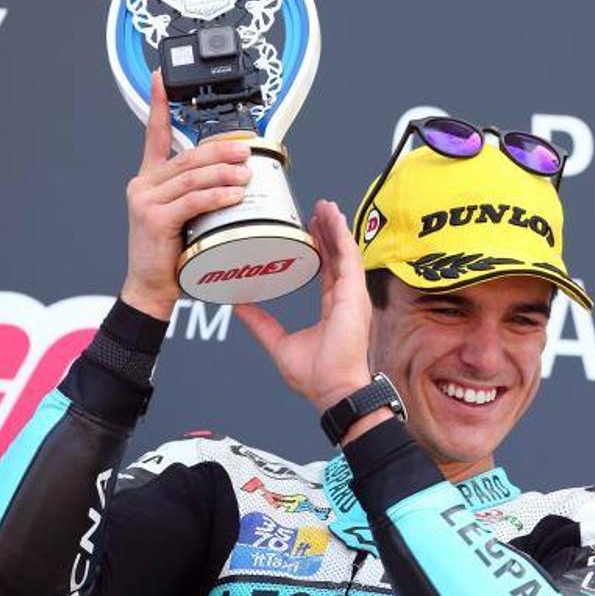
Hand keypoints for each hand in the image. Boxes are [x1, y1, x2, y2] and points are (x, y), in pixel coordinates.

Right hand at [120, 71, 251, 319]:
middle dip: (220, 149)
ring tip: (247, 172)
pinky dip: (216, 195)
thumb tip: (235, 174)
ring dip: (224, 172)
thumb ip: (198, 191)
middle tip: (246, 148)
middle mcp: (144, 184)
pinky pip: (192, 200)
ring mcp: (145, 200)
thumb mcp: (183, 214)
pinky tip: (235, 194)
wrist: (151, 287)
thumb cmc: (171, 252)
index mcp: (149, 178)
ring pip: (192, 177)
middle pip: (187, 157)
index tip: (161, 78)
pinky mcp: (153, 218)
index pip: (155, 134)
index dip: (158, 105)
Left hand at [233, 200, 372, 411]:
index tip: (309, 229)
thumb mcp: (279, 343)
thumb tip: (240, 307)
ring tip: (325, 206)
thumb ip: (260, 323)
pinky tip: (334, 218)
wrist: (332, 389)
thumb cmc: (316, 376)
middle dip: (326, 231)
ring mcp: (352, 295)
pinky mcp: (354, 294)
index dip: (319, 247)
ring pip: (344, 251)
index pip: (325, 269)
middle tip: (315, 210)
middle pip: (336, 255)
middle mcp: (344, 298)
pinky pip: (350, 257)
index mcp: (331, 307)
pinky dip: (342, 236)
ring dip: (335, 227)